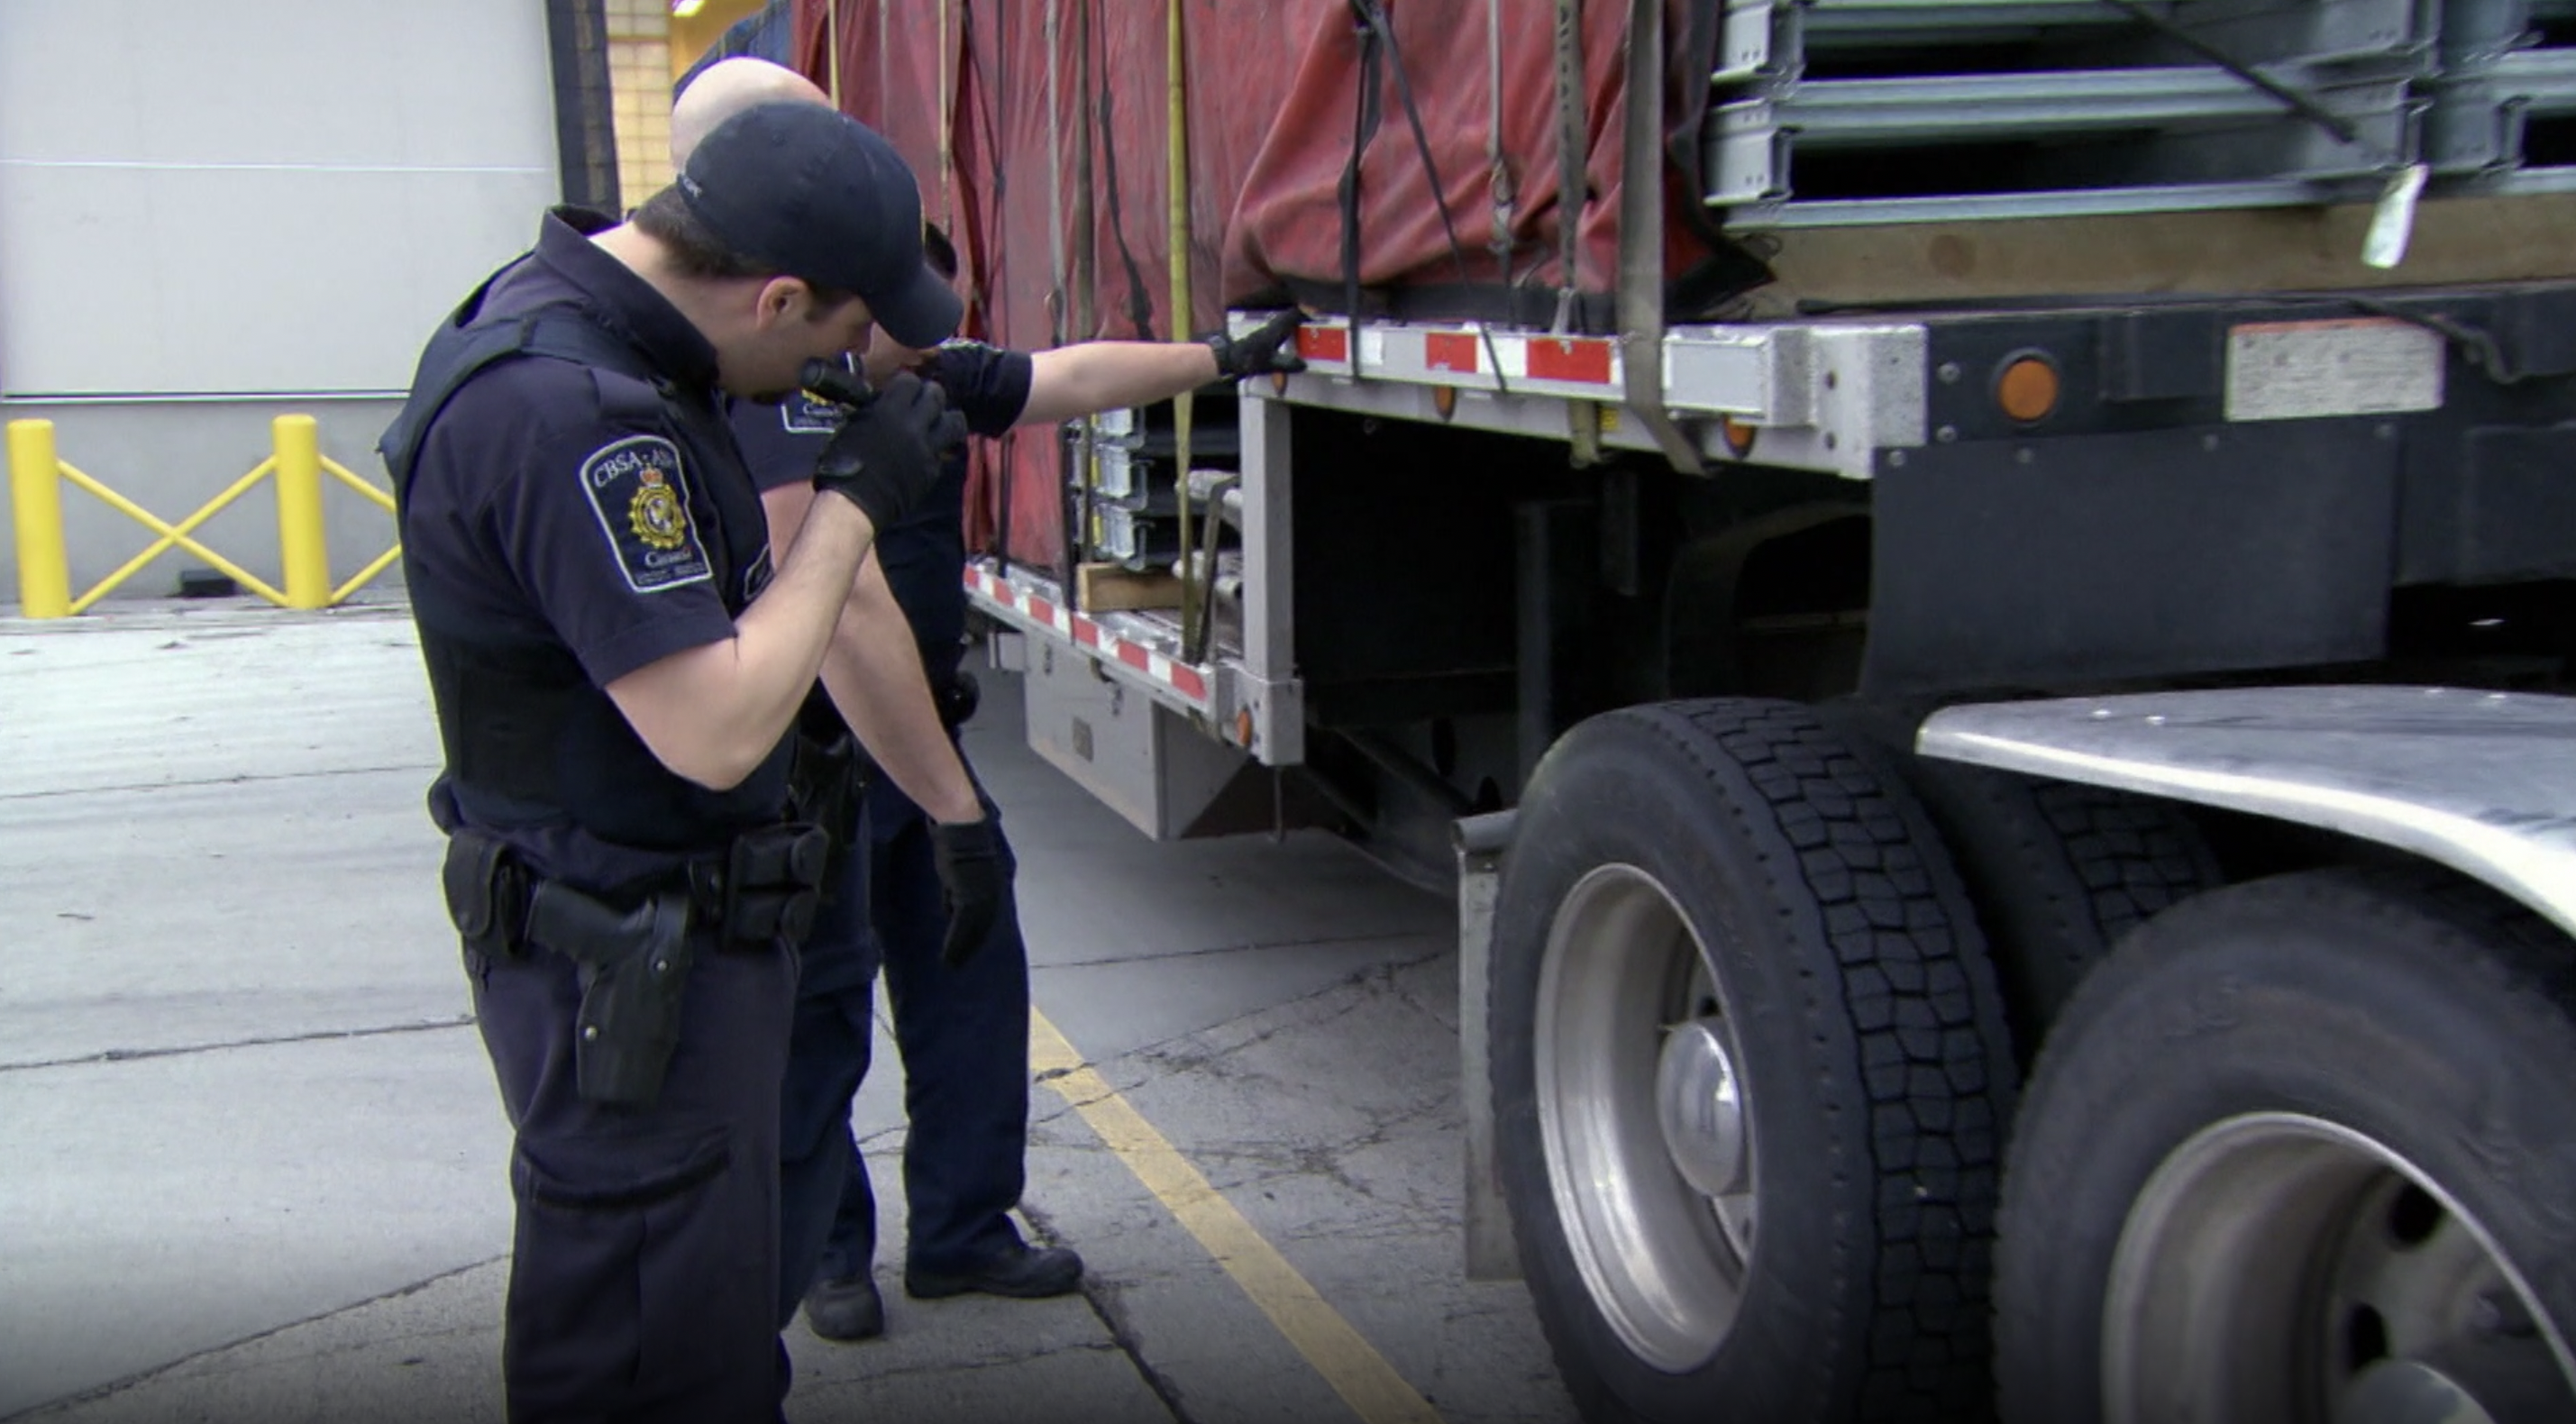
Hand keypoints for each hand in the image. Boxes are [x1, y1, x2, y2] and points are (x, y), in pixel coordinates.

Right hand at [810, 371, 966, 531]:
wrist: (852, 501)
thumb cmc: (842, 461)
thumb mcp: (854, 424)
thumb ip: (877, 410)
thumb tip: (889, 401)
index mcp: (890, 410)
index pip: (911, 381)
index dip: (908, 385)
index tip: (903, 391)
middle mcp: (914, 426)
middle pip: (937, 396)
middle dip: (931, 395)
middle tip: (924, 402)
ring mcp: (926, 449)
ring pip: (955, 423)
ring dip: (947, 419)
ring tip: (938, 424)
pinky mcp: (932, 471)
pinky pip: (942, 453)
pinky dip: (936, 451)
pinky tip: (925, 453)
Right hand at [929, 816, 1011, 966]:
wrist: (958, 821)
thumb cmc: (955, 841)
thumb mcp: (955, 871)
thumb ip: (955, 891)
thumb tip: (949, 911)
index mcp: (992, 883)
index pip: (987, 915)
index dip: (978, 934)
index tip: (970, 948)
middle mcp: (993, 889)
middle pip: (985, 925)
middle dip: (973, 946)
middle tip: (962, 964)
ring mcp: (984, 891)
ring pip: (977, 929)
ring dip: (965, 948)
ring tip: (954, 964)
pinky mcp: (971, 891)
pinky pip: (965, 923)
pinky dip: (957, 941)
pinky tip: (949, 953)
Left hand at [1204, 308, 1305, 378]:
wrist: (1229, 358)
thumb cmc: (1249, 359)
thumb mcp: (1271, 364)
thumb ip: (1288, 364)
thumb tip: (1304, 365)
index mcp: (1275, 329)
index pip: (1294, 315)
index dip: (1306, 313)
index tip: (1317, 315)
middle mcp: (1271, 326)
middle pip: (1289, 316)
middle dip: (1302, 316)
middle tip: (1314, 321)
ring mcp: (1265, 330)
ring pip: (1283, 322)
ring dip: (1294, 322)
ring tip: (1305, 328)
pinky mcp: (1261, 336)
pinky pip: (1278, 329)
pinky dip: (1287, 330)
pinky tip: (1289, 338)